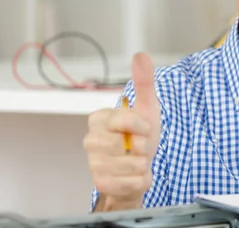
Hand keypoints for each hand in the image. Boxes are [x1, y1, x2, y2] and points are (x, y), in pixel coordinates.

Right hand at [83, 53, 160, 209]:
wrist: (141, 165)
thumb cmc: (142, 134)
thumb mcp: (147, 106)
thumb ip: (143, 82)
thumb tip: (140, 55)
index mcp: (99, 118)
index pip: (123, 120)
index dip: (141, 126)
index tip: (145, 127)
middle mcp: (91, 140)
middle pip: (123, 145)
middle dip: (143, 146)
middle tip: (141, 144)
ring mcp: (93, 162)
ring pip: (130, 165)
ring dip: (143, 163)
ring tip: (139, 159)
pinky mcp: (100, 183)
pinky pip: (130, 183)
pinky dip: (141, 180)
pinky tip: (137, 173)